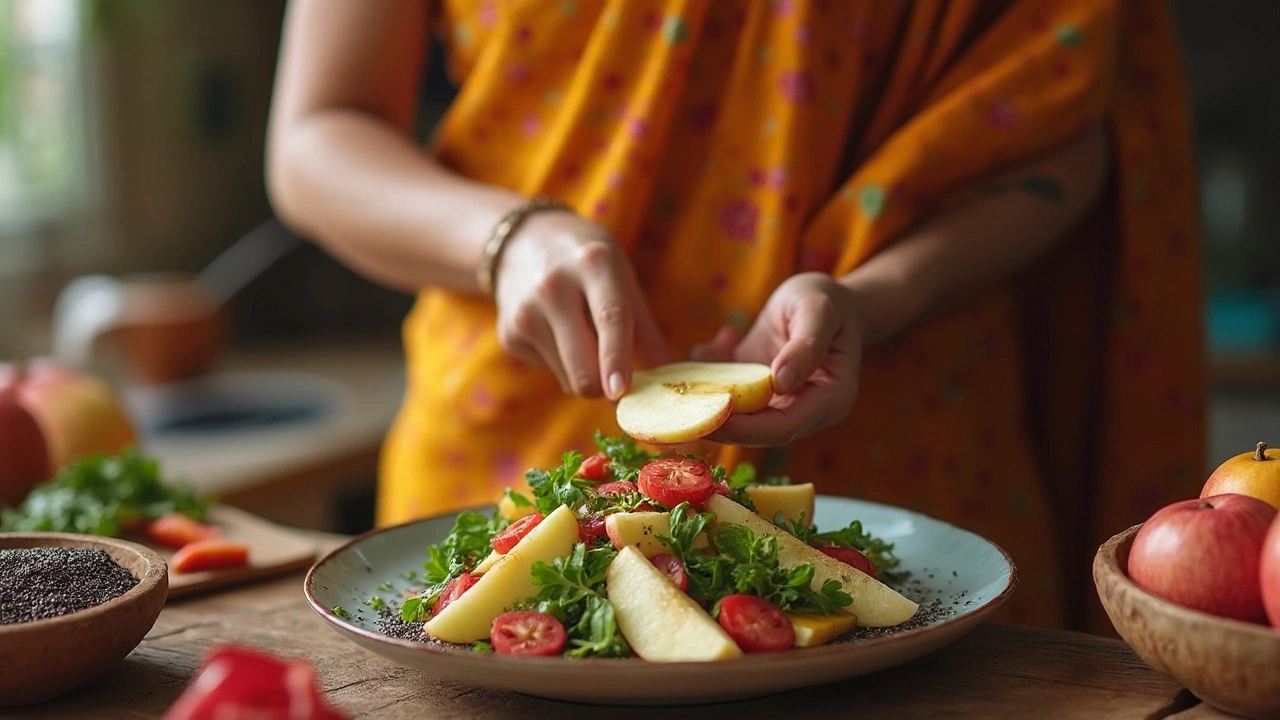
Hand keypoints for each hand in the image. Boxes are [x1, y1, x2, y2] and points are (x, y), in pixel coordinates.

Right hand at [493, 210, 669, 398]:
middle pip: (582, 366)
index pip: (609, 317)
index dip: (615, 358)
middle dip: (605, 388)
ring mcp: (525, 313)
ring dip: (586, 375)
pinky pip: (551, 374)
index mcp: (593, 264)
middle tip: (619, 384)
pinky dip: (564, 365)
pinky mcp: (509, 335)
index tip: (620, 391)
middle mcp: (553, 286)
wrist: (524, 242)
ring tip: (582, 336)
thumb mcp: (622, 279)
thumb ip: (646, 331)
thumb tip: (668, 377)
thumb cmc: (587, 264)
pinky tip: (558, 333)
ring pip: (569, 379)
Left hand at [690, 272, 864, 445]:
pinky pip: (727, 393)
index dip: (745, 431)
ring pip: (736, 416)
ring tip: (677, 387)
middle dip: (715, 425)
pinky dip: (707, 377)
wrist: (826, 300)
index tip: (711, 421)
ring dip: (704, 404)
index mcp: (828, 401)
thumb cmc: (829, 303)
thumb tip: (781, 382)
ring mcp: (776, 403)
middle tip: (676, 415)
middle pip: (756, 432)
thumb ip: (806, 345)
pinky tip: (703, 351)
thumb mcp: (820, 311)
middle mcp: (801, 410)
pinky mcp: (756, 391)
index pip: (782, 429)